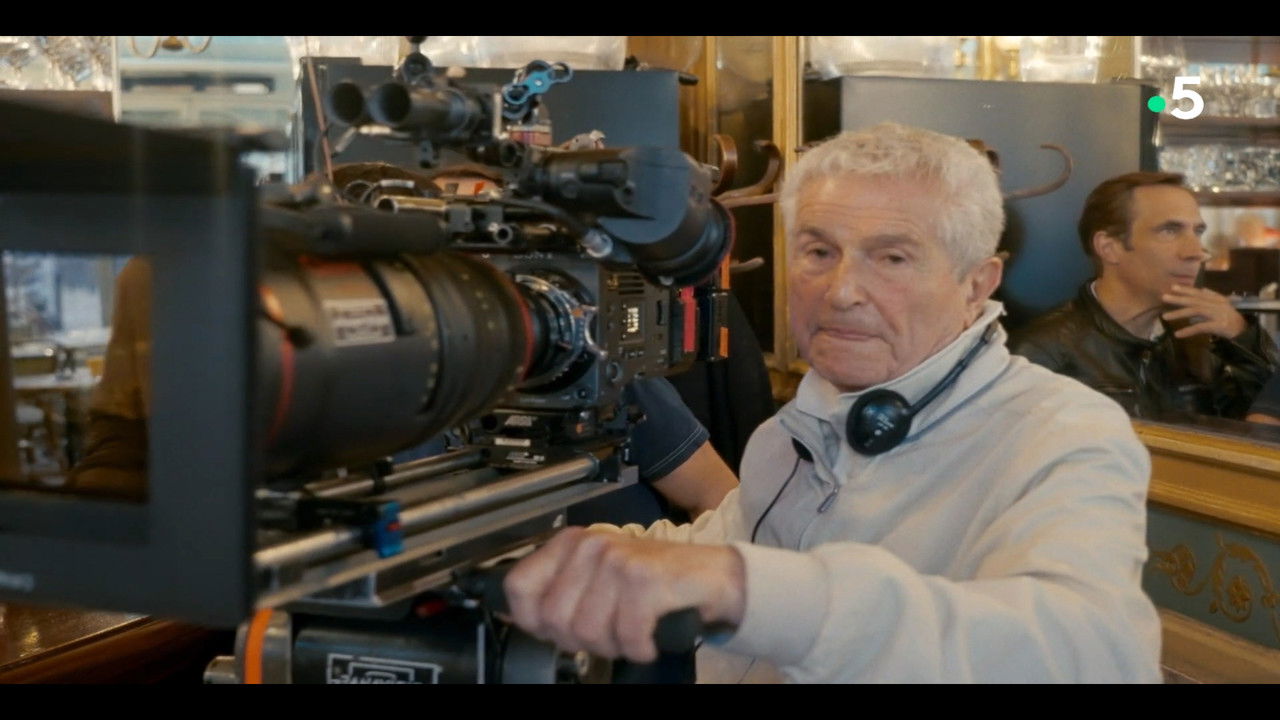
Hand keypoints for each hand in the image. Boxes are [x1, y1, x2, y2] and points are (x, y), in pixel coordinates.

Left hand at [503, 527, 744, 662]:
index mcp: (570, 543)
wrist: (713, 577)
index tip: (557, 630)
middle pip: (552, 619)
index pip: (518, 587)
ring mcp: (616, 560)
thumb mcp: (597, 580)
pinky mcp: (644, 579)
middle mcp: (590, 545)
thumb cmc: (652, 584)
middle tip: (609, 633)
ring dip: (613, 646)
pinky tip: (650, 638)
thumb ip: (558, 592)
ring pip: (587, 632)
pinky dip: (640, 648)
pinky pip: (625, 635)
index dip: (532, 621)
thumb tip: (517, 617)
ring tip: (632, 632)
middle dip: (580, 640)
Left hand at [1161, 285, 1247, 339]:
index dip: (1187, 290)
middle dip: (1179, 298)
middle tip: (1164, 297)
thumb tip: (1195, 304)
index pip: (1200, 293)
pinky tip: (1178, 334)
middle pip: (1195, 300)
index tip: (1173, 287)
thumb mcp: (1219, 310)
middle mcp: (1218, 304)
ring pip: (1196, 311)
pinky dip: (1188, 330)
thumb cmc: (1231, 322)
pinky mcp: (1219, 325)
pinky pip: (1200, 327)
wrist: (1245, 333)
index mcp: (1218, 299)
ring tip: (1165, 317)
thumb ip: (1207, 306)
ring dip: (1179, 313)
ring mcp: (1218, 314)